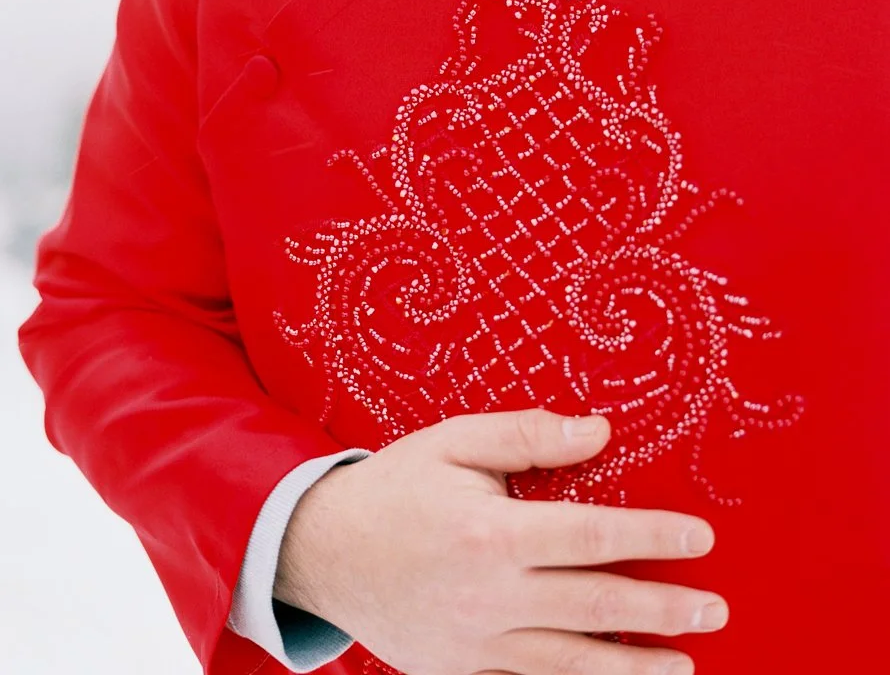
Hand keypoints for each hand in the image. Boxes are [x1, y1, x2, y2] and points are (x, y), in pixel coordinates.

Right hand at [274, 407, 727, 674]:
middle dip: (663, 610)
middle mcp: (492, 596)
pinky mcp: (463, 670)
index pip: (595, 537)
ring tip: (684, 664)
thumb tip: (598, 432)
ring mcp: (478, 644)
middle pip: (597, 609)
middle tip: (714, 608)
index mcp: (493, 534)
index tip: (700, 538)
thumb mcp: (454, 441)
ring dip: (636, 667)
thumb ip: (527, 436)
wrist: (323, 550)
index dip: (654, 538)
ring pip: (573, 664)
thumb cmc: (395, 486)